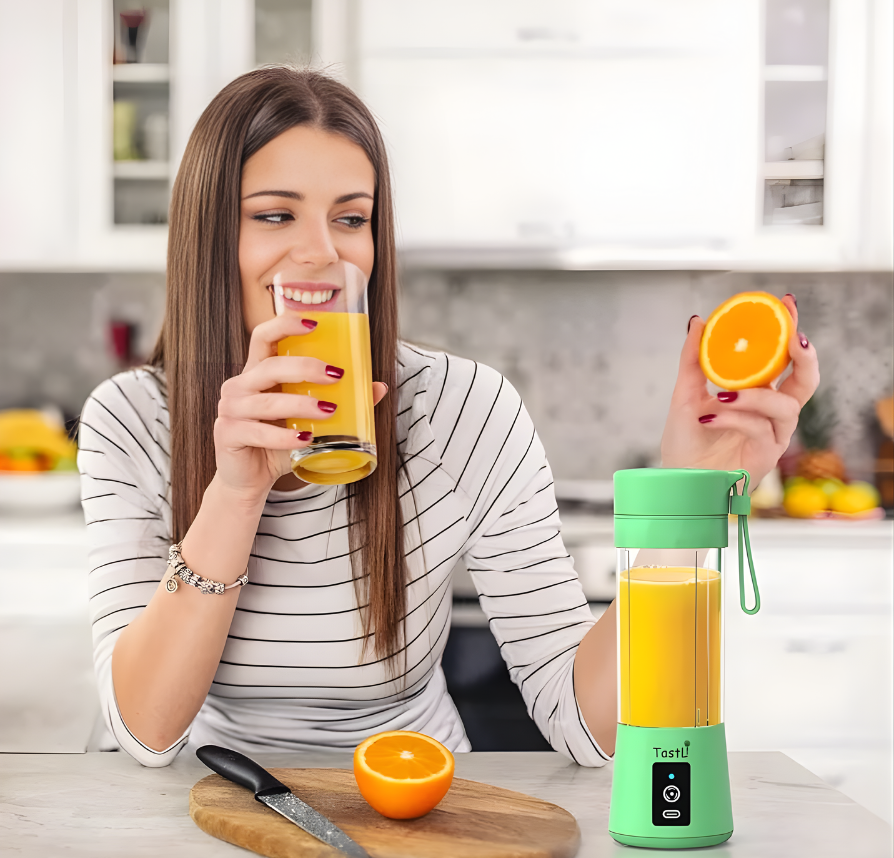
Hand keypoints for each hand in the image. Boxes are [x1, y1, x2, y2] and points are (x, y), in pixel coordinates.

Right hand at [213, 315, 387, 503]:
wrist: (250, 480)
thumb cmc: (278, 445)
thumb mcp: (309, 421)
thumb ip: (340, 401)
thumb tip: (378, 387)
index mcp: (257, 373)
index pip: (264, 336)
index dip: (285, 324)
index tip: (315, 323)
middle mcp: (239, 386)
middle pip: (270, 366)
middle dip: (305, 368)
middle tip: (336, 376)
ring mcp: (230, 409)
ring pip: (268, 402)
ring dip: (301, 405)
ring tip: (329, 410)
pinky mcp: (227, 434)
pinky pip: (259, 432)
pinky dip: (284, 437)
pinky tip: (305, 440)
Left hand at [660, 294, 819, 486]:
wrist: (677, 479)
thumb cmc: (687, 441)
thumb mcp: (684, 394)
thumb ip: (692, 359)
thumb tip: (698, 321)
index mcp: (759, 394)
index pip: (784, 359)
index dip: (790, 331)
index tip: (787, 303)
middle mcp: (772, 413)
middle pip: (807, 382)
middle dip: (805, 358)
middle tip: (793, 340)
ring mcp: (772, 435)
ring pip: (785, 406)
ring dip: (754, 396)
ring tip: (721, 395)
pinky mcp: (765, 457)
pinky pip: (760, 430)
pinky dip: (734, 418)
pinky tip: (709, 416)